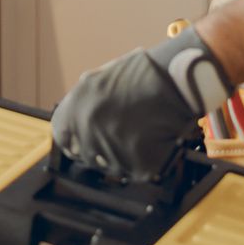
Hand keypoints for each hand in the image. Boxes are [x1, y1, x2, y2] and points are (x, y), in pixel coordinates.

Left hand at [49, 25, 228, 182]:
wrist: (180, 77)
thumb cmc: (146, 73)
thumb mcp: (102, 79)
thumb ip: (84, 104)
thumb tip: (76, 123)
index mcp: (77, 106)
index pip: (63, 135)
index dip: (74, 139)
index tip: (83, 142)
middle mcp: (89, 129)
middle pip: (89, 155)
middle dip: (104, 149)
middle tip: (125, 135)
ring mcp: (113, 148)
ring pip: (114, 166)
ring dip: (127, 155)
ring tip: (145, 132)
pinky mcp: (138, 165)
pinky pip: (138, 171)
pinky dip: (148, 161)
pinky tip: (156, 139)